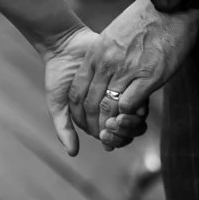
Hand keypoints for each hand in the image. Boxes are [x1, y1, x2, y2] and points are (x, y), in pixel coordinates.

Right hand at [43, 26, 149, 156]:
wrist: (66, 46)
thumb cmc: (59, 75)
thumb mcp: (57, 103)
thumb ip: (63, 128)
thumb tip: (73, 153)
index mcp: (99, 117)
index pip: (115, 138)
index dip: (113, 140)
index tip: (103, 136)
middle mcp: (114, 107)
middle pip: (130, 131)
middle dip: (122, 133)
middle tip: (111, 129)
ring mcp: (124, 93)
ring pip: (138, 117)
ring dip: (129, 122)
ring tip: (116, 119)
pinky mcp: (130, 78)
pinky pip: (141, 96)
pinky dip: (135, 104)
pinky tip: (125, 104)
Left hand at [68, 0, 198, 138]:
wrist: (170, 2)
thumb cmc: (146, 18)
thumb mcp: (113, 35)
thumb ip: (105, 54)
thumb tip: (102, 71)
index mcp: (96, 54)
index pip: (77, 90)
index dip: (78, 111)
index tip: (83, 121)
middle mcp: (106, 63)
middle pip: (90, 103)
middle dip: (91, 125)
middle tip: (99, 136)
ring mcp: (126, 70)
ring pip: (108, 107)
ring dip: (109, 126)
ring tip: (112, 135)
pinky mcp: (148, 76)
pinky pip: (129, 104)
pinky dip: (128, 116)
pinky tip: (131, 119)